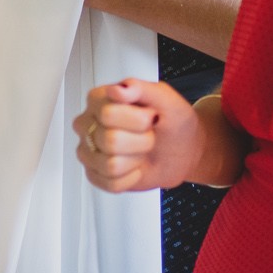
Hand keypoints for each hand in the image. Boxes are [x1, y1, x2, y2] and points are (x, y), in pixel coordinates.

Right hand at [73, 79, 210, 192]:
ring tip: (141, 150)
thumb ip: (140, 88)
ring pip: (110, 165)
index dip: (137, 120)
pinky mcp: (96, 175)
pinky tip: (135, 166)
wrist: (183, 149)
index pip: (107, 114)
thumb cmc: (172, 121)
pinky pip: (111, 184)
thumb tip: (117, 90)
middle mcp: (89, 124)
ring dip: (136, 160)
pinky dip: (131, 178)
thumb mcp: (164, 98)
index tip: (149, 115)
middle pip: (110, 141)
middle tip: (148, 134)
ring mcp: (89, 151)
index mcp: (99, 100)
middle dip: (141, 141)